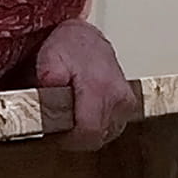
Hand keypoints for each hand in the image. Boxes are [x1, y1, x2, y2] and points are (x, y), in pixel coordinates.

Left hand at [35, 19, 136, 150]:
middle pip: (97, 138)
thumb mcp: (49, 59)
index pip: (89, 134)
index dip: (68, 139)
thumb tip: (49, 98)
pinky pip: (113, 126)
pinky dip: (98, 123)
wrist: (83, 38)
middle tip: (59, 119)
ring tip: (72, 113)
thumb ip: (49, 80)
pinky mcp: (128, 104)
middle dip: (75, 134)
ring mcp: (126, 102)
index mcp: (100, 87)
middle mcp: (119, 97)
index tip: (54, 131)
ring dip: (88, 129)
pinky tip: (85, 111)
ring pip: (105, 134)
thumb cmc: (66, 47)